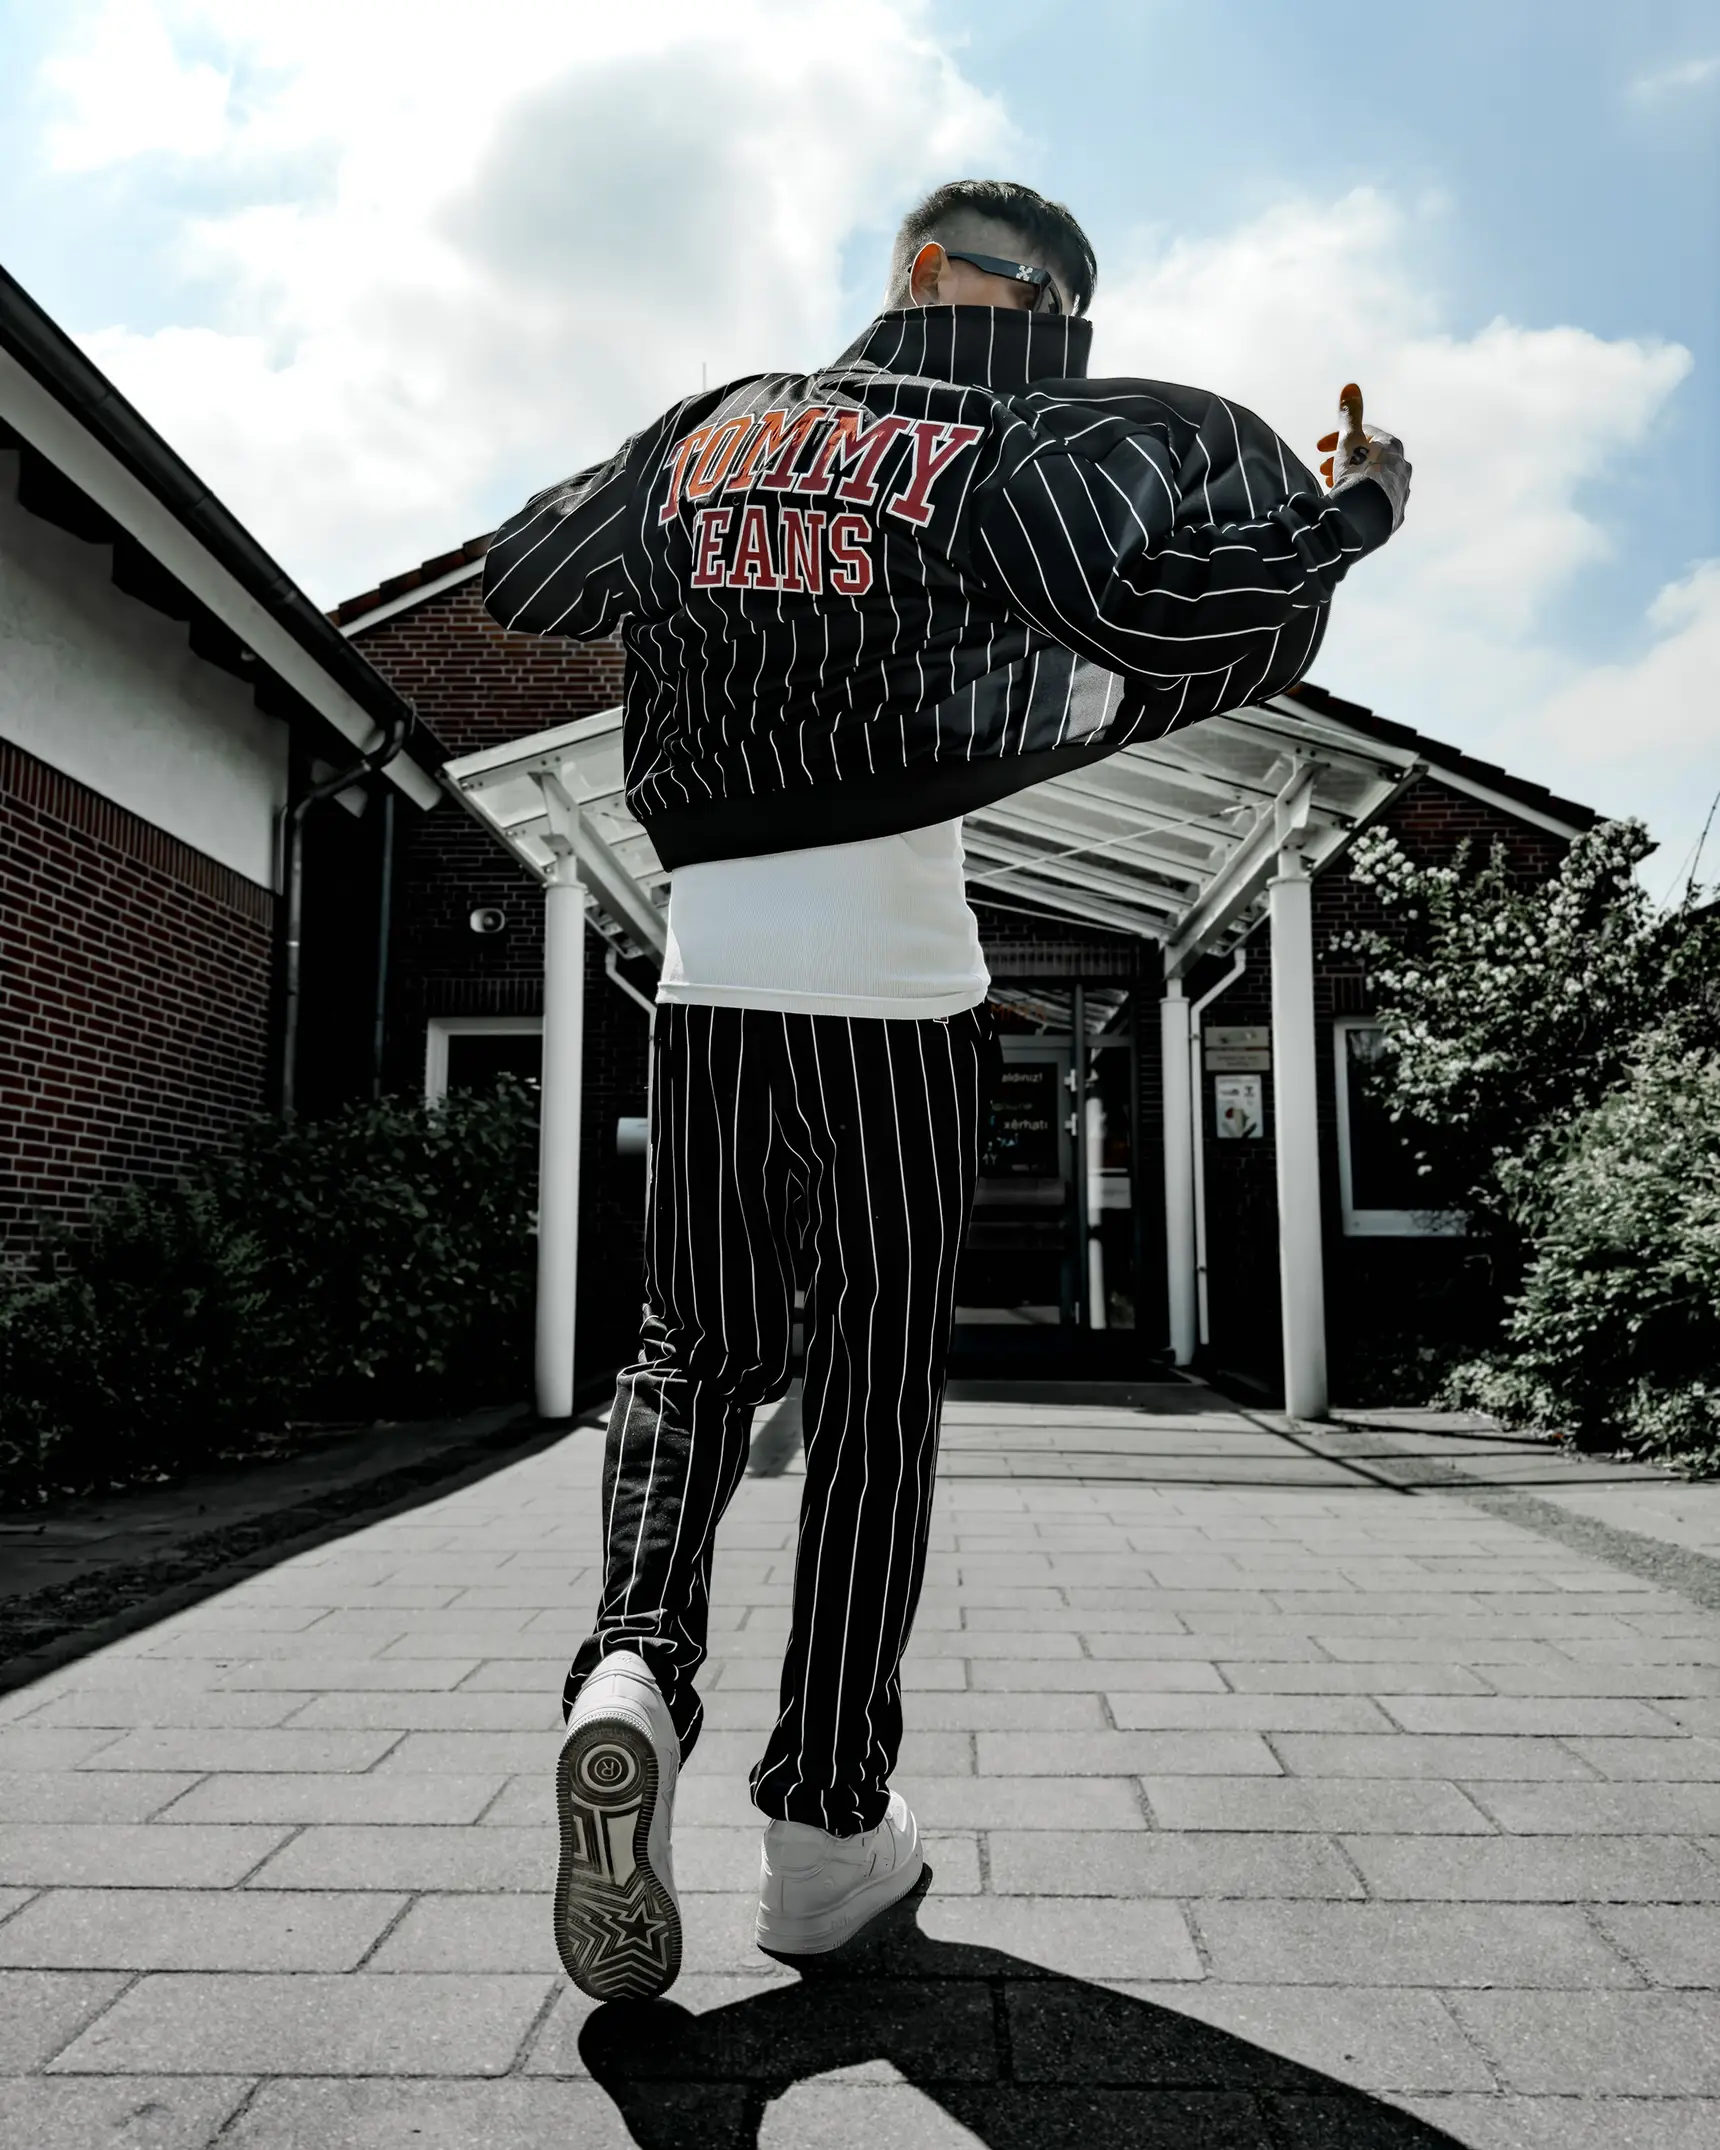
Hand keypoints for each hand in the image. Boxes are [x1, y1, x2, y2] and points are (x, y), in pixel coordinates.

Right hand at [1317, 385, 1409, 530]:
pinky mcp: (1395, 515)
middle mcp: (1402, 466)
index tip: (1319, 449)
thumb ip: (1350, 416)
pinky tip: (1350, 504)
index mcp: (1392, 447)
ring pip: (1373, 481)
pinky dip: (1362, 500)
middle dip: (1343, 461)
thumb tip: (1351, 386)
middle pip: (1368, 458)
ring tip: (1333, 487)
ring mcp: (1400, 492)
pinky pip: (1377, 503)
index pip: (1364, 435)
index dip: (1338, 438)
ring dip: (1352, 480)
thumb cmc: (1356, 474)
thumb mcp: (1349, 440)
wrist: (1364, 517)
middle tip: (1323, 470)